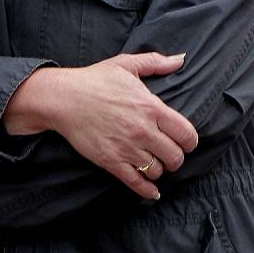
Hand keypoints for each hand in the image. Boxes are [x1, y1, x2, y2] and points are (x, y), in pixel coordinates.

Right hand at [4, 52, 197, 199]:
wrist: (63, 98)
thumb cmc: (94, 79)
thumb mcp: (126, 64)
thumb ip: (156, 62)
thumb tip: (180, 60)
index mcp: (150, 107)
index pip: (186, 134)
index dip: (190, 142)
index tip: (186, 142)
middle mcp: (142, 130)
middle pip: (175, 157)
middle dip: (176, 158)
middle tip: (169, 154)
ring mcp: (127, 148)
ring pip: (157, 171)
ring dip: (159, 170)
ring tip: (154, 163)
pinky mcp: (111, 161)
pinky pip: (137, 183)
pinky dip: (147, 191)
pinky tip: (152, 191)